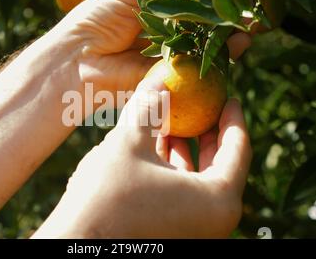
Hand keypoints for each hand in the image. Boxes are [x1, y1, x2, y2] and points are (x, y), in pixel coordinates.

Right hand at [33, 77, 251, 237]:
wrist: (76, 242)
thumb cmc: (106, 195)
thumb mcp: (129, 141)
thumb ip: (149, 105)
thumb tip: (160, 74)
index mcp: (217, 200)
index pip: (238, 149)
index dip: (232, 117)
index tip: (228, 96)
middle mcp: (214, 220)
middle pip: (222, 164)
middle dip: (209, 131)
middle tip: (204, 104)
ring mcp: (195, 228)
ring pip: (200, 178)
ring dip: (188, 147)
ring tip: (174, 119)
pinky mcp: (176, 231)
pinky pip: (185, 192)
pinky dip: (175, 167)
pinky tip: (157, 144)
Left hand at [61, 0, 250, 94]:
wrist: (80, 57)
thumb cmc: (100, 17)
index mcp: (157, 12)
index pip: (193, 4)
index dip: (213, 0)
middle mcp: (166, 34)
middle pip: (203, 26)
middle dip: (225, 20)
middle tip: (247, 14)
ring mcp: (169, 57)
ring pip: (205, 47)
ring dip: (228, 39)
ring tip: (247, 30)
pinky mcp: (169, 78)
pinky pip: (196, 69)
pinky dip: (216, 59)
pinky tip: (235, 46)